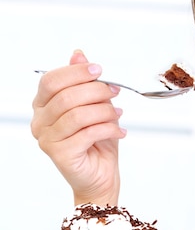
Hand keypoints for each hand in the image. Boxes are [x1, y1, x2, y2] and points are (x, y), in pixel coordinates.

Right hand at [31, 50, 125, 204]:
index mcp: (42, 105)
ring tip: (119, 114)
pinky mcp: (59, 154)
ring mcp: (47, 139)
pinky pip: (87, 134)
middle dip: (96, 91)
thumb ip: (84, 82)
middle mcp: (39, 122)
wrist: (100, 176)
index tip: (99, 70)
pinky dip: (108, 129)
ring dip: (105, 111)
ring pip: (78, 115)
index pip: (52, 81)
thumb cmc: (96, 142)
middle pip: (66, 96)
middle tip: (115, 92)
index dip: (76, 72)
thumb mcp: (94, 105)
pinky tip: (119, 131)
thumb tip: (78, 54)